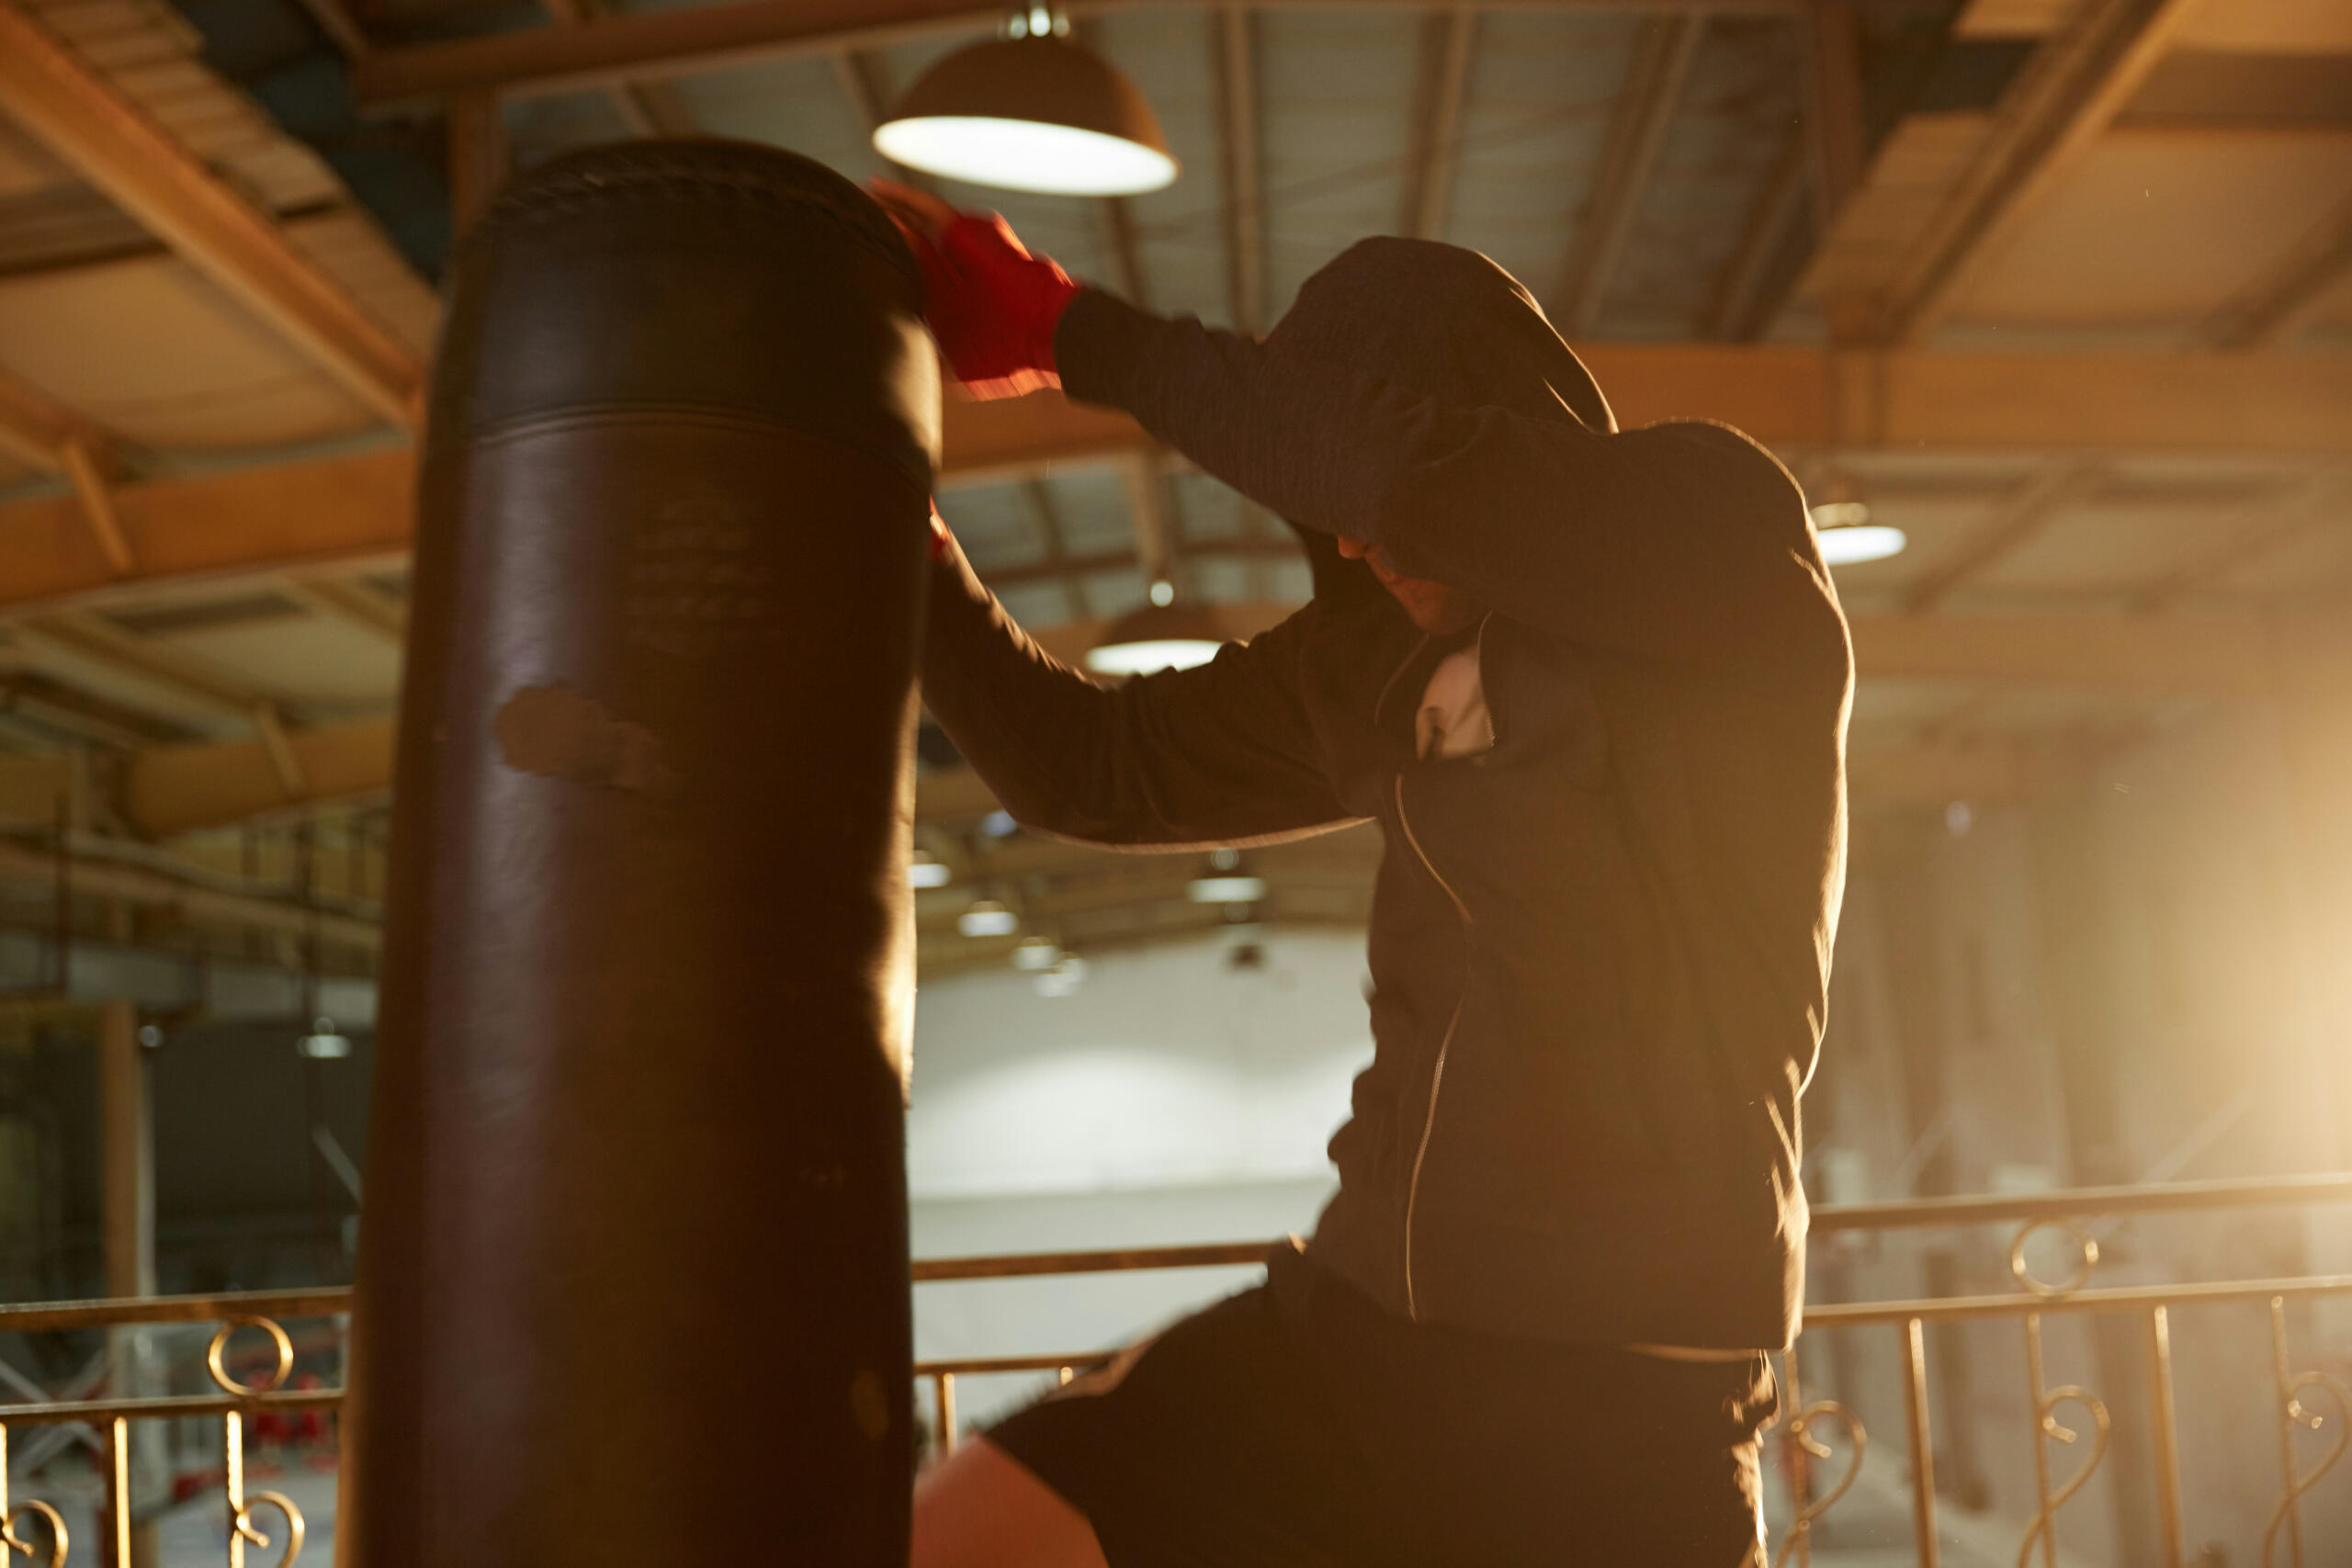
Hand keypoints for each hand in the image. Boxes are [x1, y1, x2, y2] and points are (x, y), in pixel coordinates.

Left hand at [870, 179, 1078, 400]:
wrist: (1041, 333)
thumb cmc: (1009, 357)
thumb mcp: (961, 371)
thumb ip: (932, 370)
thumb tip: (901, 382)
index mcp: (947, 302)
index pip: (905, 279)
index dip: (879, 269)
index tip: (849, 264)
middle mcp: (949, 272)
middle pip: (904, 245)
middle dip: (877, 234)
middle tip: (842, 222)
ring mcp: (957, 250)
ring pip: (913, 223)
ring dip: (885, 210)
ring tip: (855, 197)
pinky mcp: (964, 232)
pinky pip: (927, 208)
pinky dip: (902, 196)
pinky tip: (876, 187)